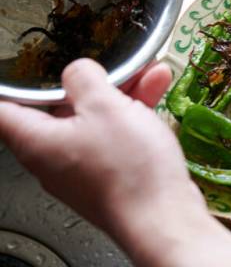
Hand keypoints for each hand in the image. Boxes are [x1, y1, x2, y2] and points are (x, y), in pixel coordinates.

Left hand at [0, 59, 230, 266]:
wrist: (164, 216)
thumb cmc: (128, 168)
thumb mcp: (105, 106)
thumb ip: (84, 79)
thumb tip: (77, 71)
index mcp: (36, 140)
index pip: (4, 108)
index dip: (17, 85)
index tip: (31, 68)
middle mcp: (54, 157)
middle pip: (60, 108)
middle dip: (89, 82)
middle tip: (110, 65)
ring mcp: (84, 168)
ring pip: (95, 119)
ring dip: (120, 93)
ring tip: (146, 72)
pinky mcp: (112, 174)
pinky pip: (116, 135)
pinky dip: (133, 113)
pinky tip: (155, 90)